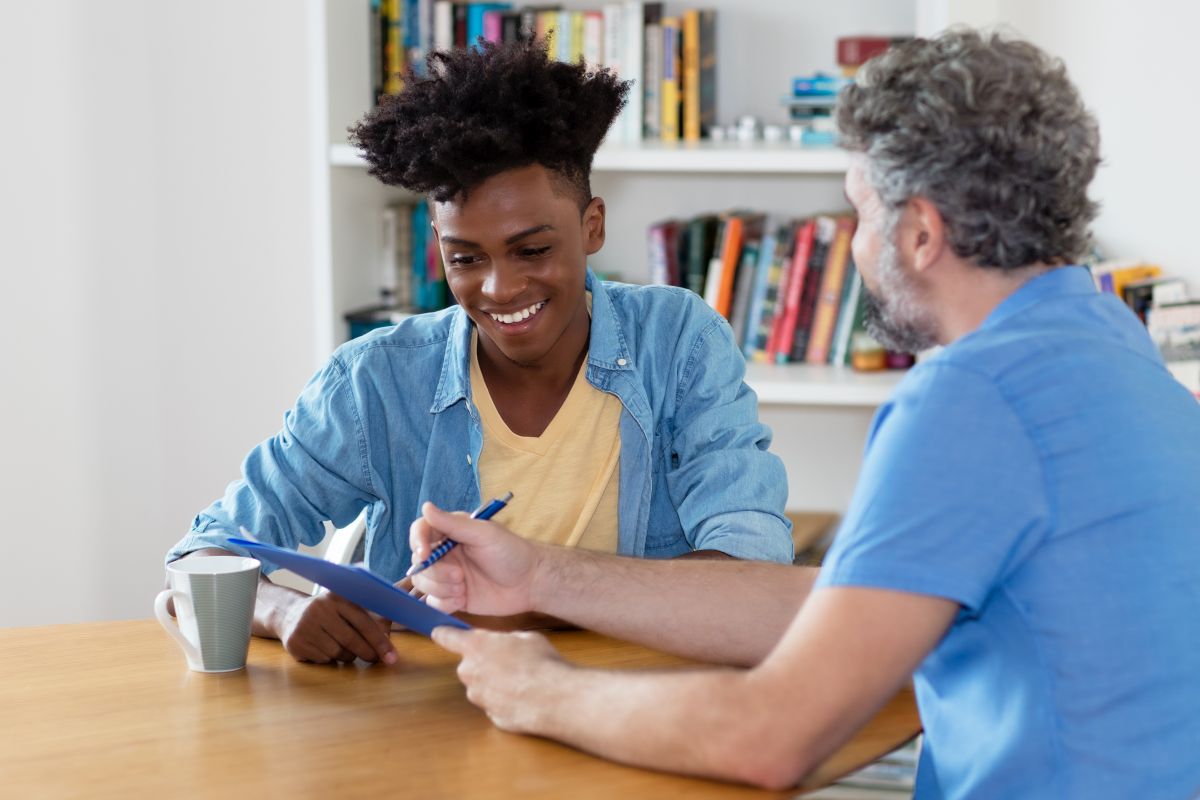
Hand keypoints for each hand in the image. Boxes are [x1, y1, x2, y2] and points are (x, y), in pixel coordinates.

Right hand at [274, 590, 396, 664]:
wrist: (290, 614)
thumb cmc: (330, 612)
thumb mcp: (347, 605)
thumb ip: (371, 614)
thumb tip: (393, 628)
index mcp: (337, 597)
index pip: (364, 622)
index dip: (380, 641)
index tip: (392, 657)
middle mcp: (319, 609)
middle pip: (351, 640)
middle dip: (368, 653)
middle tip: (376, 659)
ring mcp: (305, 626)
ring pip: (338, 653)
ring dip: (347, 656)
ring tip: (344, 648)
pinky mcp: (295, 642)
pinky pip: (323, 659)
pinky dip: (330, 659)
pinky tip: (325, 648)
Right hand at [409, 502, 543, 616]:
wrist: (530, 583)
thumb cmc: (512, 552)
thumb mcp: (484, 534)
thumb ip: (453, 524)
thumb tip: (426, 507)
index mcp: (452, 533)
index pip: (421, 531)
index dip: (417, 541)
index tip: (424, 553)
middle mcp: (446, 554)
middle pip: (419, 562)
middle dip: (436, 572)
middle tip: (459, 576)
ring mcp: (448, 576)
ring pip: (423, 583)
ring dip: (440, 588)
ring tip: (463, 588)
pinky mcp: (453, 597)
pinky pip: (433, 602)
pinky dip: (444, 603)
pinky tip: (463, 600)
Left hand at [431, 626, 563, 732]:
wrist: (554, 699)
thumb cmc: (541, 663)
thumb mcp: (526, 637)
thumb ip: (506, 640)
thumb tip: (504, 645)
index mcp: (476, 647)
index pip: (448, 637)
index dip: (444, 633)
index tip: (438, 632)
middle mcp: (470, 673)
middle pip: (469, 665)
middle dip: (484, 662)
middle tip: (510, 660)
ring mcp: (479, 698)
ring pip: (481, 686)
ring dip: (495, 683)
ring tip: (523, 680)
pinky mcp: (491, 716)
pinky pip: (495, 703)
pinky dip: (505, 700)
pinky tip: (525, 696)